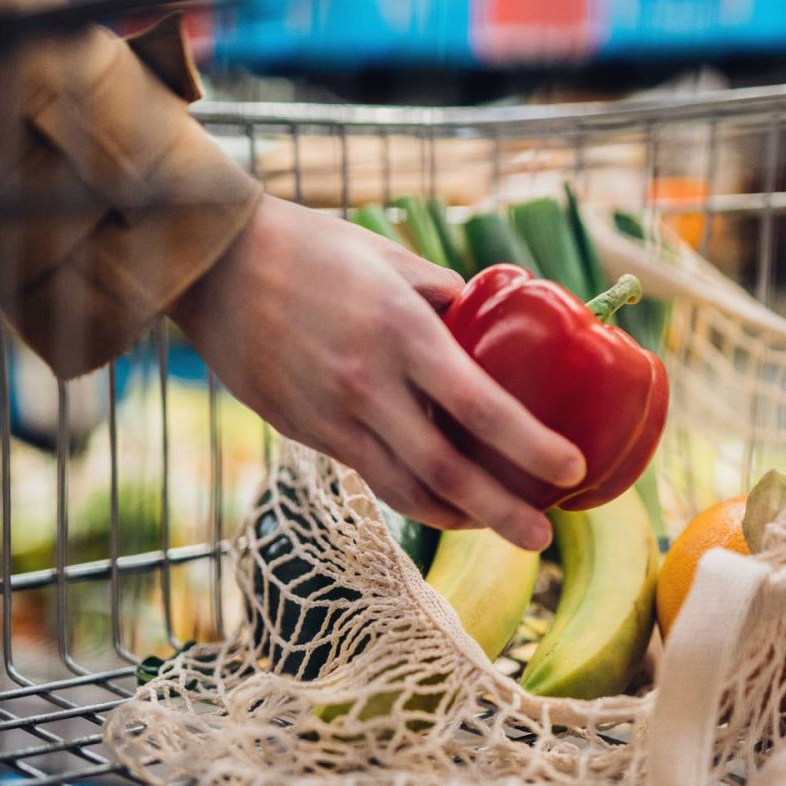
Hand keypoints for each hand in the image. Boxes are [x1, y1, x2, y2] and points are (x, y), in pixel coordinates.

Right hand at [168, 195, 584, 549]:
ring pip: (405, 490)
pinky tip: (445, 503)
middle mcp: (369, 384)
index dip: (529, 445)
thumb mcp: (391, 257)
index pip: (479, 405)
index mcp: (401, 332)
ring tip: (501, 526)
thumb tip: (489, 325)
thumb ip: (443, 296)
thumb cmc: (312, 248)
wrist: (214, 265)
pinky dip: (415, 497)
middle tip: (544, 538)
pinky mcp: (306, 432)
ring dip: (459, 517)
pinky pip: (371, 476)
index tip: (571, 468)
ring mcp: (332, 415)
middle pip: (446, 471)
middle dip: (502, 513)